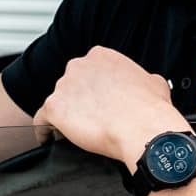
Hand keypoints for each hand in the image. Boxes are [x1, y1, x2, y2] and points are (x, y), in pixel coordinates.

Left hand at [34, 46, 189, 166]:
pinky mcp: (54, 107)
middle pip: (70, 86)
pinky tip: (49, 139)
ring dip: (64, 116)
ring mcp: (64, 86)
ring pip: (58, 102)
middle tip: (90, 120)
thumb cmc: (150, 108)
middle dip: (78, 102)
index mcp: (100, 57)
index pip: (88, 72)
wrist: (142, 128)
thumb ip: (142, 78)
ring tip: (76, 133)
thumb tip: (146, 84)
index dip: (92, 90)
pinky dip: (44, 130)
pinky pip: (41, 120)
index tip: (97, 103)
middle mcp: (79, 66)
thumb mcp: (154, 82)